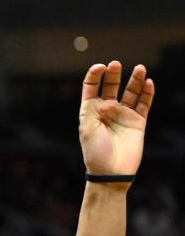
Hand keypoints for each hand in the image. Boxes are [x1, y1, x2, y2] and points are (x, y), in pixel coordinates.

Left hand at [78, 61, 153, 177]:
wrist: (111, 172)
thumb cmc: (95, 151)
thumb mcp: (87, 127)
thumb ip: (93, 109)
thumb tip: (104, 96)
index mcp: (90, 110)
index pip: (92, 87)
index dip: (95, 75)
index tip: (101, 67)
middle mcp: (107, 110)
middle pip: (112, 86)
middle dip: (114, 74)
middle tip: (117, 64)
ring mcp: (123, 115)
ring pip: (131, 92)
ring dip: (136, 80)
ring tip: (141, 68)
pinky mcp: (138, 122)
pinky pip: (144, 104)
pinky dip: (147, 93)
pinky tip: (149, 83)